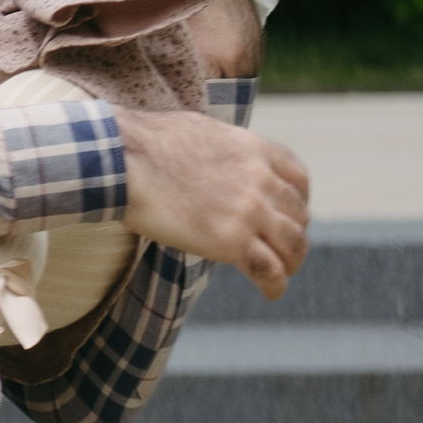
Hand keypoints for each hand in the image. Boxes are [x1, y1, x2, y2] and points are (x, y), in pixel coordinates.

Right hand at [119, 107, 309, 297]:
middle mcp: (260, 179)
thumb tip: (215, 157)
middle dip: (294, 234)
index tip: (288, 214)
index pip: (298, 179)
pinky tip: (271, 292)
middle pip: (299, 215)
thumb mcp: (201, 130)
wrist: (123, 158)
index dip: (299, 201)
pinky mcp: (230, 241)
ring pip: (293, 245)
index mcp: (253, 149)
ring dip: (291, 262)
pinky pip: (269, 271)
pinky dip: (275, 285)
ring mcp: (249, 212)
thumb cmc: (145, 142)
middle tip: (282, 249)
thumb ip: (223, 148)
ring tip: (282, 274)